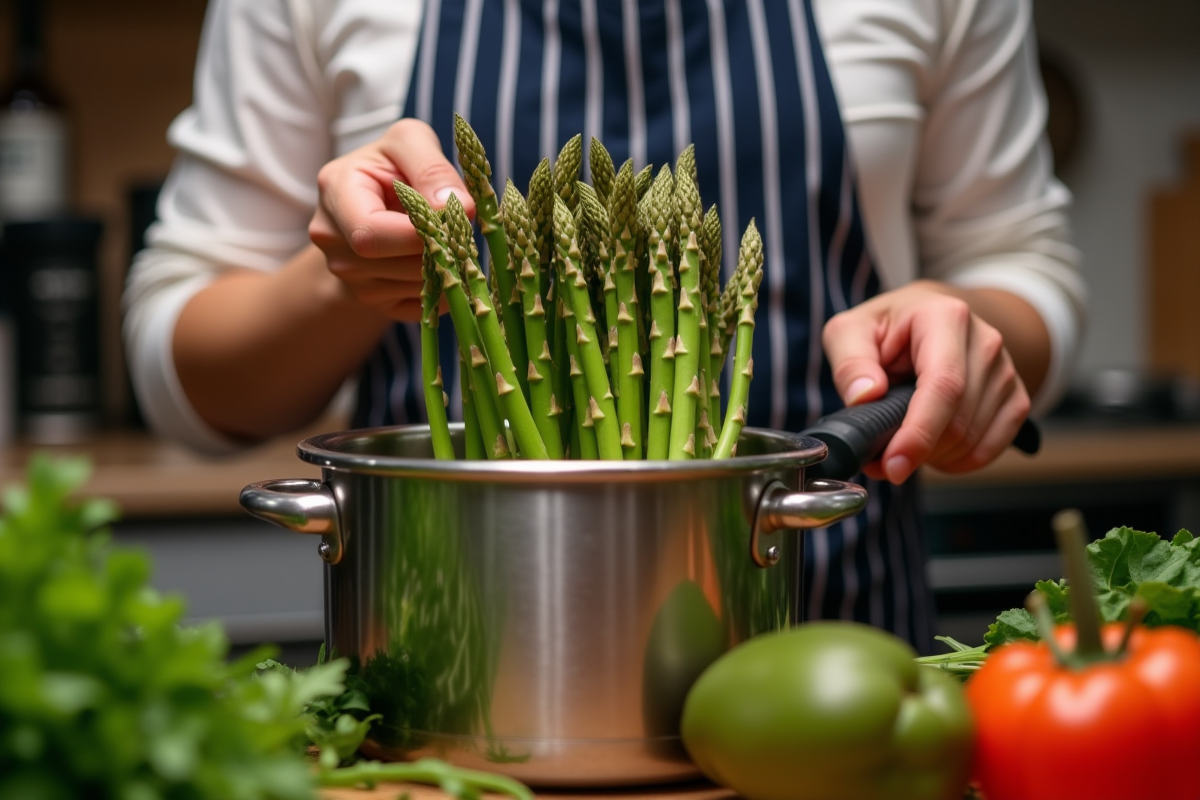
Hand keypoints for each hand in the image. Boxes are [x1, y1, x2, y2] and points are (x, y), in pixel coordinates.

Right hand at [308, 118, 473, 321]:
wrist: (373, 200)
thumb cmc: (392, 165)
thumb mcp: (410, 143)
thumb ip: (432, 167)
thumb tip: (457, 205)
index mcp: (335, 192)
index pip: (371, 234)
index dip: (420, 233)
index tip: (452, 217)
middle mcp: (332, 240)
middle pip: (397, 263)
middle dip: (440, 246)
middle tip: (459, 225)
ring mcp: (349, 277)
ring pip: (415, 286)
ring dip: (446, 265)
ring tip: (448, 237)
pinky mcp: (372, 301)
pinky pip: (423, 306)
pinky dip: (444, 286)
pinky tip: (439, 260)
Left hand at [821, 280, 1031, 483]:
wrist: (930, 317)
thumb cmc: (887, 327)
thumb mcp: (850, 331)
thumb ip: (850, 362)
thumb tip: (865, 396)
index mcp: (945, 318)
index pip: (943, 386)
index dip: (920, 432)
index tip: (893, 465)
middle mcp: (985, 343)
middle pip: (959, 421)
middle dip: (917, 452)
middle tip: (880, 460)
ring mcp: (1004, 372)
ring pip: (973, 440)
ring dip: (933, 458)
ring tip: (902, 445)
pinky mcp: (1014, 397)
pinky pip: (992, 448)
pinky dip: (958, 462)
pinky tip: (933, 450)